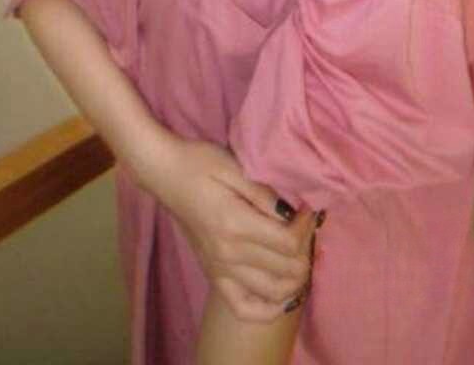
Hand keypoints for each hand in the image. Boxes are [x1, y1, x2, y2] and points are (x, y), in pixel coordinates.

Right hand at [152, 137, 317, 321]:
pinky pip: (243, 308)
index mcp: (235, 225)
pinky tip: (283, 297)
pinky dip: (267, 310)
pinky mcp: (213, 276)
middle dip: (305, 251)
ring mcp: (219, 270)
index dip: (306, 228)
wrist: (165, 174)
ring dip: (295, 280)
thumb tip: (293, 213)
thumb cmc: (200, 163)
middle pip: (285, 271)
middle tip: (307, 230)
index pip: (288, 244)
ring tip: (300, 256)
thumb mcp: (235, 167)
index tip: (308, 210)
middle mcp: (228, 255)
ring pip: (271, 293)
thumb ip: (264, 194)